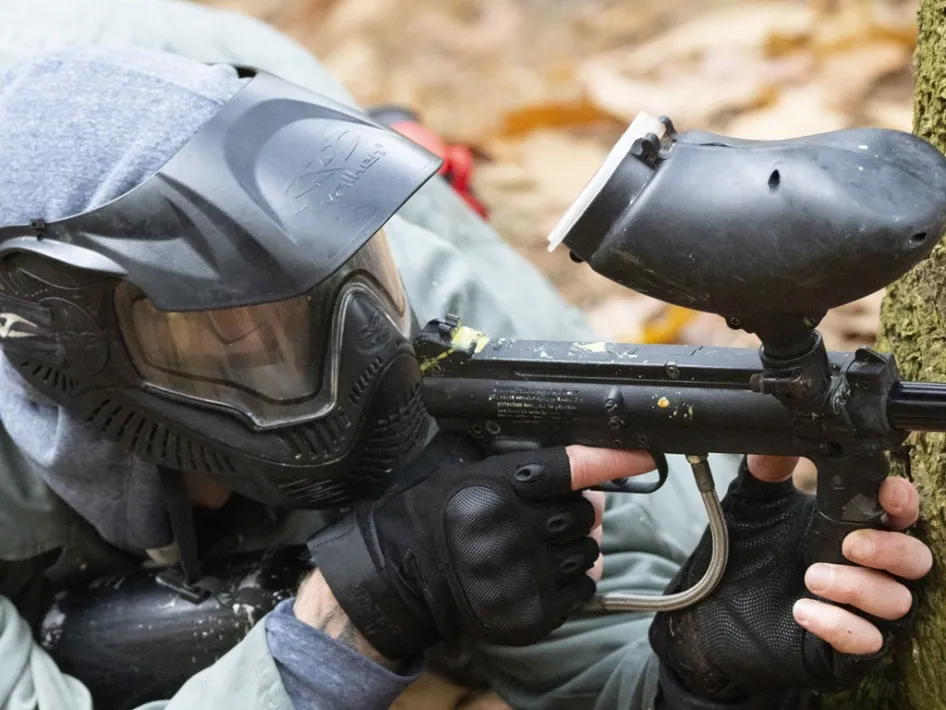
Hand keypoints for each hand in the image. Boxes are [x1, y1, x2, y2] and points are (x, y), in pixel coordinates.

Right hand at [307, 433, 653, 660]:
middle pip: (589, 511)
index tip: (645, 457)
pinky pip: (583, 588)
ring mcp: (524, 576)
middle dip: (581, 506)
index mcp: (497, 485)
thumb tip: (568, 447)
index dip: (615, 460)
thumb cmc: (427, 511)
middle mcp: (513, 530)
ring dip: (575, 543)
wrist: (399, 576)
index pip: (573, 467)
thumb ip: (504, 447)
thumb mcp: (454, 461)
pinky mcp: (531, 614)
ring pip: (590, 550)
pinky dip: (574, 577)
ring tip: (541, 541)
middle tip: (554, 508)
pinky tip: (544, 569)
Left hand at [648, 455, 930, 703]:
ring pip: (898, 602)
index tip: (887, 493)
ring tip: (812, 578)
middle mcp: (865, 572)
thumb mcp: (753, 508)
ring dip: (860, 587)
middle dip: (892, 549)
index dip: (902, 503)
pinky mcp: (842, 651)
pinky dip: (843, 626)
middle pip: (916, 560)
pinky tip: (804, 610)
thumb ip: (768, 470)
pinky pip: (868, 643)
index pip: (900, 515)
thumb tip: (776, 436)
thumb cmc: (742, 556)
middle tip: (849, 545)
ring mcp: (859, 612)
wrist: (707, 612)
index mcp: (852, 530)